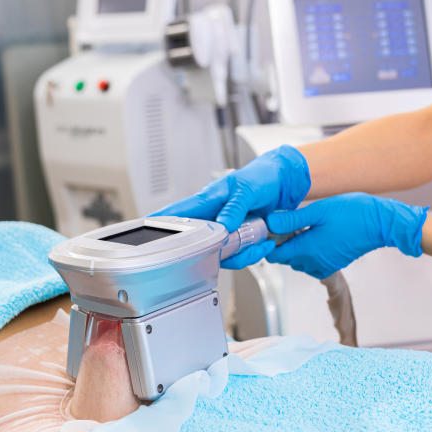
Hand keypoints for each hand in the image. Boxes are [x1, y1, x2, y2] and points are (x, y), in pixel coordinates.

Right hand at [152, 145, 309, 267]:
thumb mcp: (247, 189)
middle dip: (212, 250)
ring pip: (220, 254)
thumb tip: (222, 226)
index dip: (161, 223)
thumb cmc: (261, 177)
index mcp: (208, 201)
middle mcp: (213, 218)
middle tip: (231, 244)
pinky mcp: (240, 239)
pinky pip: (239, 255)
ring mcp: (226, 230)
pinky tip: (265, 244)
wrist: (285, 182)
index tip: (146, 231)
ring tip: (259, 240)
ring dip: (240, 253)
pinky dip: (253, 253)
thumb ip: (234, 208)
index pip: (179, 213)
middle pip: (198, 242)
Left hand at [265, 193, 427, 278]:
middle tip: (290, 221)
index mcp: (306, 250)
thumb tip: (269, 223)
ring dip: (296, 247)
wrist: (380, 225)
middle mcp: (313, 263)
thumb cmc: (353, 214)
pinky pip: (312, 263)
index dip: (269, 241)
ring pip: (298, 261)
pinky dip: (309, 252)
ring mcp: (324, 266)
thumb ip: (291, 219)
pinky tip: (316, 235)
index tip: (273, 225)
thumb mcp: (318, 211)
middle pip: (285, 258)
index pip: (273, 255)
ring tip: (304, 226)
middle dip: (282, 243)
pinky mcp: (332, 265)